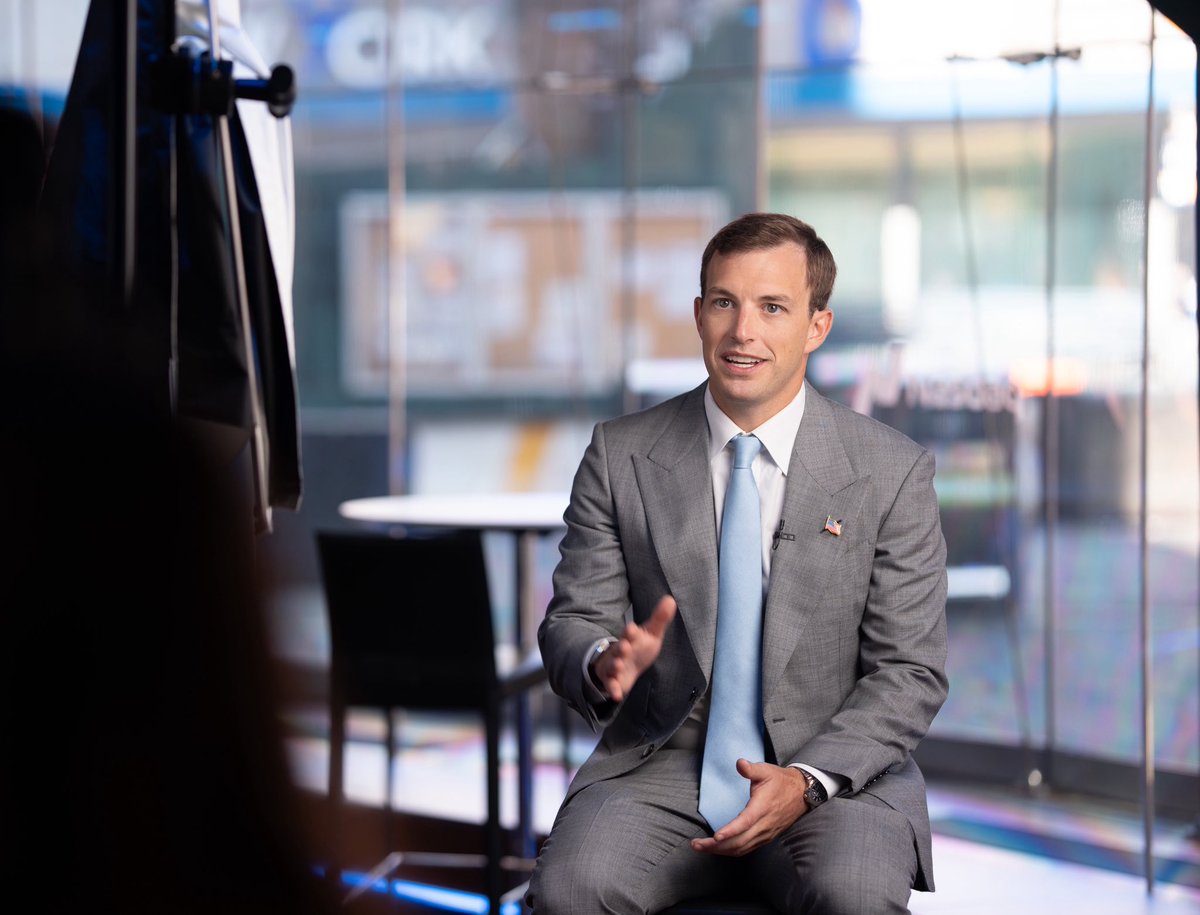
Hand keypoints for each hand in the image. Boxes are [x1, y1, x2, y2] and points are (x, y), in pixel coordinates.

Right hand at [592, 595, 676, 702]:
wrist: (624, 665)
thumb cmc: (638, 647)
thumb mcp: (651, 634)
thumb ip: (659, 619)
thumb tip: (671, 599)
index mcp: (630, 639)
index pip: (630, 634)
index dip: (631, 632)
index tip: (633, 629)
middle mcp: (620, 651)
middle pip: (619, 648)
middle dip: (621, 647)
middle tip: (625, 646)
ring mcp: (614, 666)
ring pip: (612, 665)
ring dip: (615, 665)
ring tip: (618, 665)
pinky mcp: (613, 681)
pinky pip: (611, 685)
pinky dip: (613, 689)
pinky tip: (617, 696)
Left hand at [690, 760, 808, 856]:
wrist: (802, 794)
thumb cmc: (781, 782)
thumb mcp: (766, 771)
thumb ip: (751, 769)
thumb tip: (739, 763)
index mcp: (762, 808)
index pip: (745, 822)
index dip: (730, 831)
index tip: (715, 836)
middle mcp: (764, 825)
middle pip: (739, 842)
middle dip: (716, 846)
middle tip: (696, 844)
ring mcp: (765, 834)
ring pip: (741, 849)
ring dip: (721, 851)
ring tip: (701, 848)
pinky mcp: (765, 838)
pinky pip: (746, 849)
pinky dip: (731, 852)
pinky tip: (719, 849)